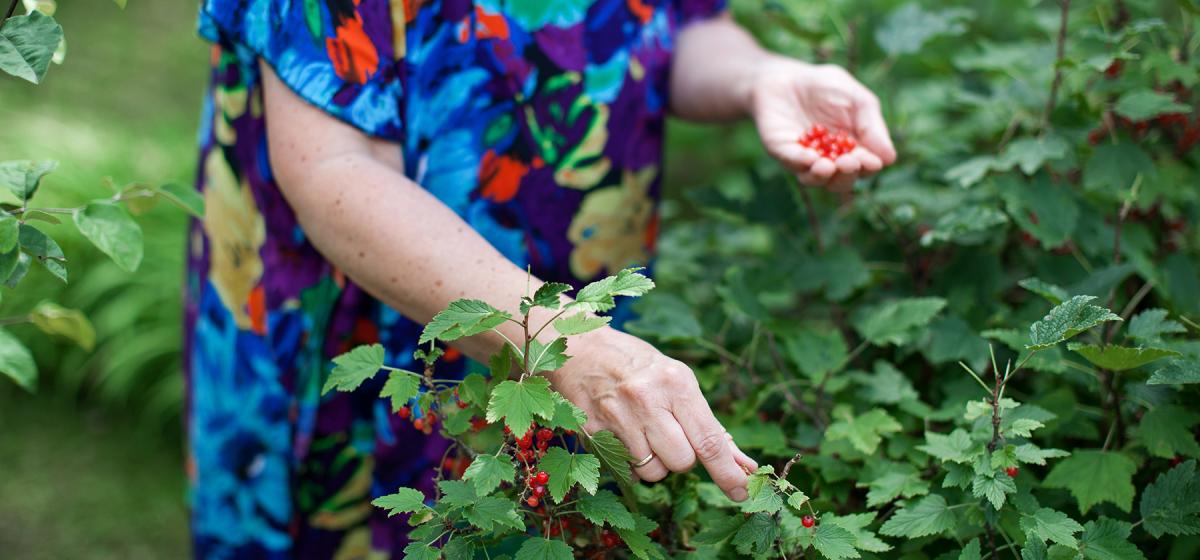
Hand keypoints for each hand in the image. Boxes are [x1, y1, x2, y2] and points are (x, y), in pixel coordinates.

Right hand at [547, 327, 758, 500]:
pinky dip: (630, 460)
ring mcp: (616, 418)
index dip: (727, 472)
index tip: (742, 492)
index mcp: (676, 382)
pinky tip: (622, 433)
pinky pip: (626, 469)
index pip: (709, 440)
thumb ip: (707, 423)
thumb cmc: (638, 366)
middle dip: (682, 458)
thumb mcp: (677, 380)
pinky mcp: (592, 432)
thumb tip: (742, 465)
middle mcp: (646, 400)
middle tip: (670, 435)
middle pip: (682, 462)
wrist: (581, 349)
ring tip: (642, 431)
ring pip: (653, 472)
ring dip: (655, 462)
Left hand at [748, 57, 896, 192]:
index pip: (864, 167)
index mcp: (852, 150)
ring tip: (828, 166)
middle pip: (841, 181)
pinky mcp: (781, 150)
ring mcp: (803, 158)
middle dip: (846, 175)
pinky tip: (810, 158)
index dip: (868, 167)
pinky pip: (790, 161)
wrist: (787, 76)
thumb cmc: (826, 87)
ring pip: (814, 179)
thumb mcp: (857, 100)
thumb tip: (890, 159)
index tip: (872, 162)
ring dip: (822, 176)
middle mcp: (828, 160)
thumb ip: (871, 125)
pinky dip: (800, 161)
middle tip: (849, 162)